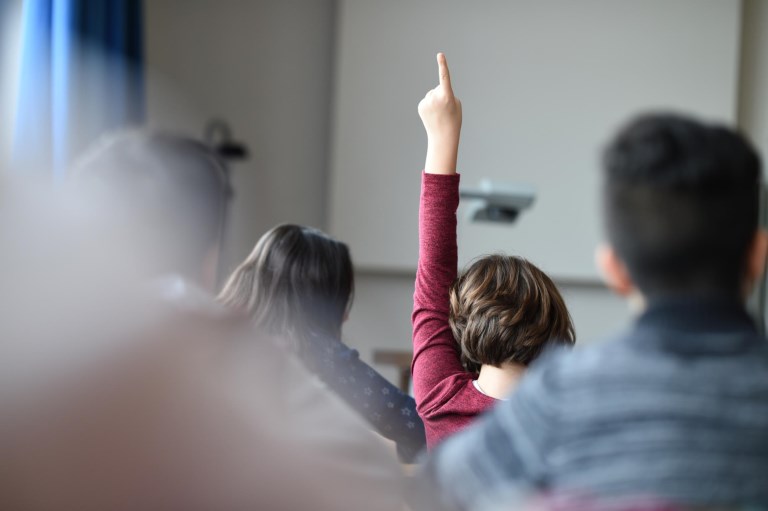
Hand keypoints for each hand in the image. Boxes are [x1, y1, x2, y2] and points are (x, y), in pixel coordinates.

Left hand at [418, 53, 461, 174]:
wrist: (443, 136)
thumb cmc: (454, 119)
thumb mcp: (456, 104)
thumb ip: (447, 93)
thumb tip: (435, 91)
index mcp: (447, 96)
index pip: (444, 77)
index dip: (443, 65)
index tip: (440, 55)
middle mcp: (435, 97)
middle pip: (438, 88)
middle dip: (442, 95)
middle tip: (445, 109)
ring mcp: (426, 102)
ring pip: (432, 94)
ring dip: (436, 100)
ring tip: (439, 113)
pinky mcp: (421, 106)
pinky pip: (427, 100)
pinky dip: (430, 105)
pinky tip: (432, 114)